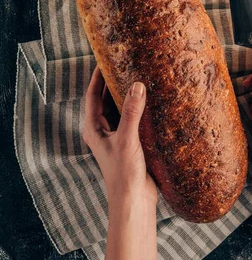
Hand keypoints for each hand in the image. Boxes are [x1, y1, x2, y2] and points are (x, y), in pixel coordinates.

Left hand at [83, 66, 157, 207]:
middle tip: (126, 62)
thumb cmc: (123, 174)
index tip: (105, 58)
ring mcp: (116, 136)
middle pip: (105, 100)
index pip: (92, 95)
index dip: (97, 76)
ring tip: (140, 75)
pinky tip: (151, 100)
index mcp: (94, 128)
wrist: (134, 201)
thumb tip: (136, 85)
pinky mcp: (130, 143)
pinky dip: (139, 108)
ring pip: (120, 109)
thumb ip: (131, 112)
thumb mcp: (127, 140)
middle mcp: (102, 131)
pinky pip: (133, 119)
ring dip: (127, 95)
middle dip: (114, 82)